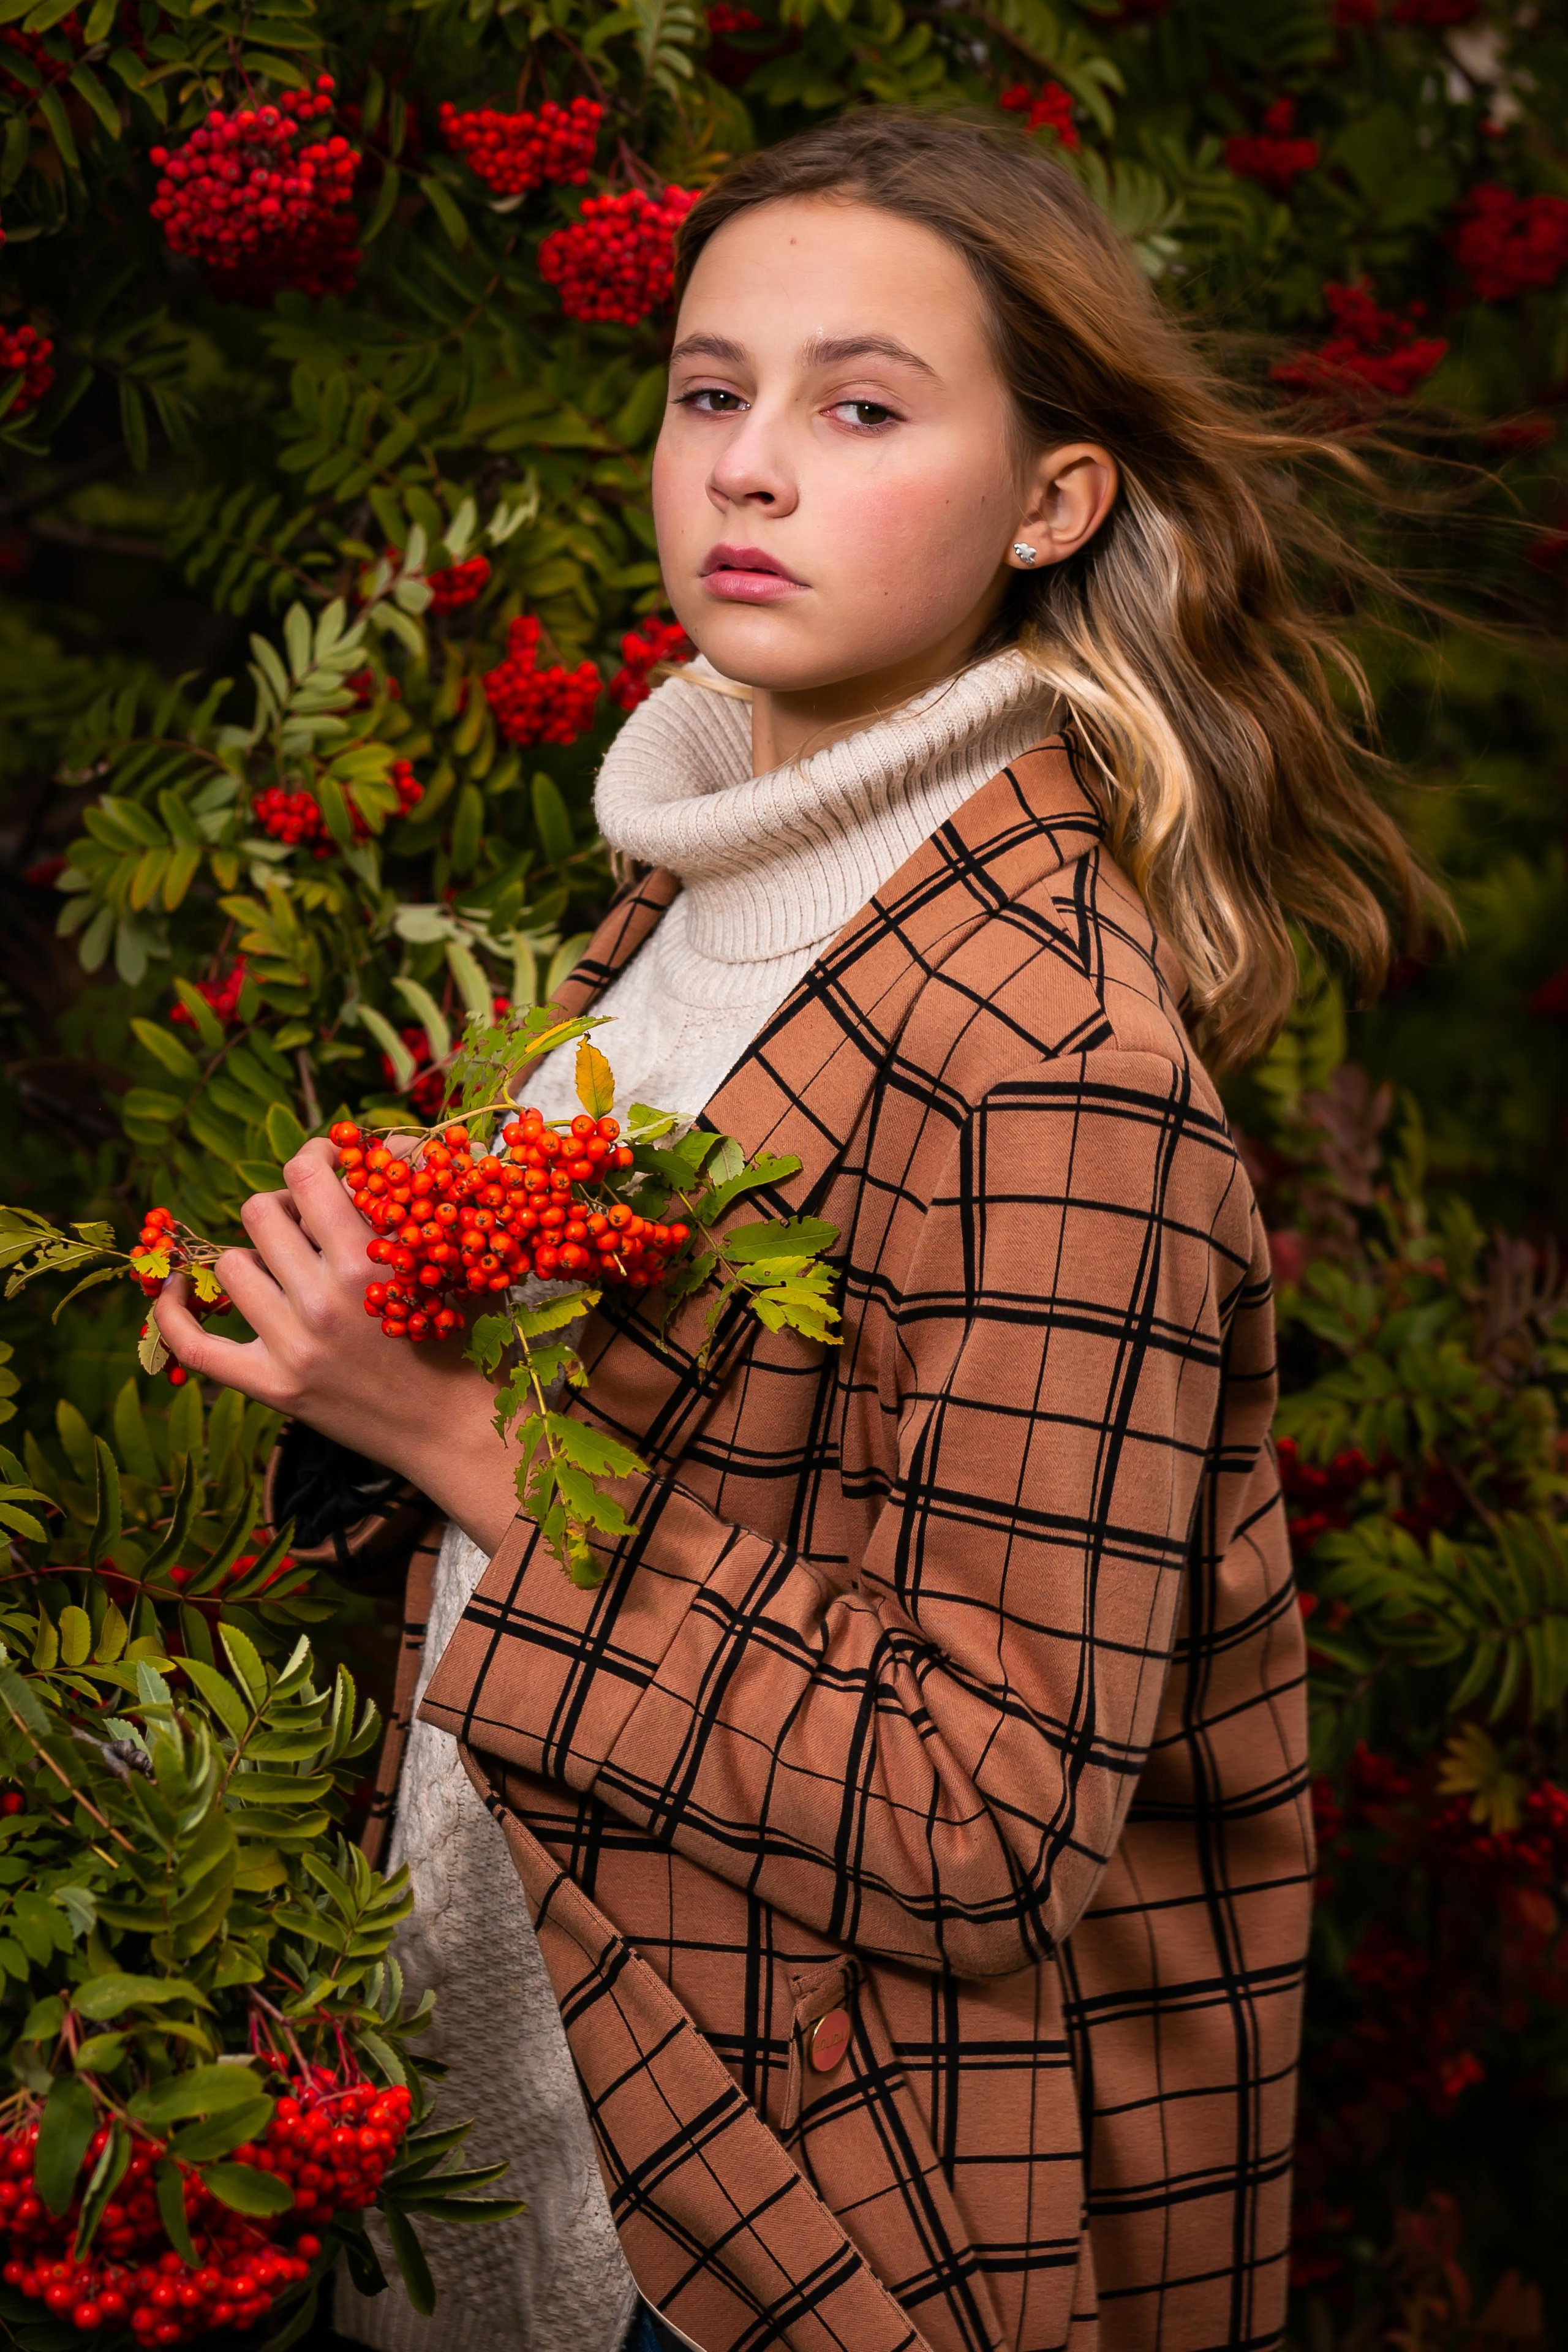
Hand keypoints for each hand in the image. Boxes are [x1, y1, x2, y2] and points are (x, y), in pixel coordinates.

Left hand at [152, 1139, 517, 1553]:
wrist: (457, 1428)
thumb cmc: (463, 1335)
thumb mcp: (451, 1256)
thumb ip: (418, 1192)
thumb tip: (383, 1142)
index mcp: (370, 1258)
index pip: (306, 1174)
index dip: (312, 1157)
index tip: (326, 1165)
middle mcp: (325, 1299)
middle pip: (259, 1212)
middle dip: (280, 1206)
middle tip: (304, 1222)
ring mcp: (293, 1345)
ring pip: (230, 1265)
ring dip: (253, 1256)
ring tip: (281, 1269)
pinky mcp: (273, 1387)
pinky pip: (196, 1345)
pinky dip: (173, 1314)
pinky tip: (176, 1290)